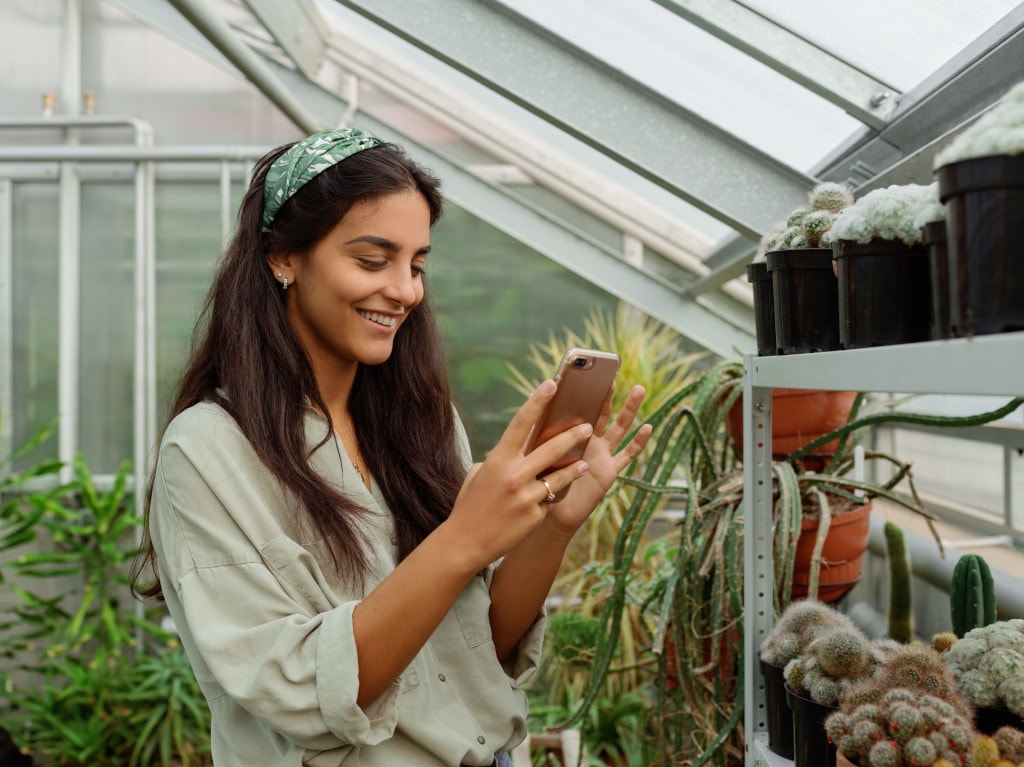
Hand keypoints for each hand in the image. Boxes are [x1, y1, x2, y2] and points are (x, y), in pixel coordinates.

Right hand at [440, 380, 598, 570]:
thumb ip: (500, 460)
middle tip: (587, 426)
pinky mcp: (535, 516)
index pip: (521, 423)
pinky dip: (551, 498)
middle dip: (572, 436)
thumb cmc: (470, 505)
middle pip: (551, 449)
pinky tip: (553, 497)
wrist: (465, 543)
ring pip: (559, 477)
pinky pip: (549, 501)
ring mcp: (526, 497)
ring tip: (584, 462)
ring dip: (573, 467)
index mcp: (498, 460)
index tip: (552, 384)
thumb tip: (517, 450)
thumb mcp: (479, 475)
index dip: (537, 402)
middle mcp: (514, 476)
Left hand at [541, 384, 651, 534]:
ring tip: (639, 389)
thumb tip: (537, 411)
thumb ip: (541, 436)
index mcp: (569, 433)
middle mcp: (588, 441)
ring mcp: (601, 454)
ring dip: (630, 409)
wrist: (548, 512)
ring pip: (619, 427)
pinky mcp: (610, 470)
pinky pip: (627, 455)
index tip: (587, 372)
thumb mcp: (537, 455)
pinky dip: (639, 442)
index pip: (578, 407)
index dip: (583, 391)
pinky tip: (648, 427)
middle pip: (601, 412)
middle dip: (607, 394)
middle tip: (611, 374)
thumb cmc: (539, 483)